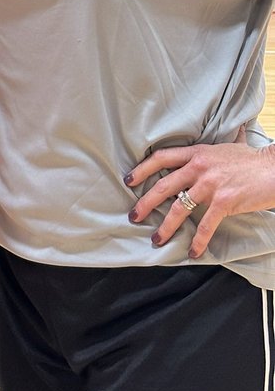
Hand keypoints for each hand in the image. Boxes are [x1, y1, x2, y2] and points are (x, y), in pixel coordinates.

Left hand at [124, 131, 274, 258]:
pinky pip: (205, 224)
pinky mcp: (224, 201)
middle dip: (145, 202)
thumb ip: (211, 150)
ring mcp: (210, 185)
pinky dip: (198, 240)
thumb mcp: (225, 147)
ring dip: (166, 226)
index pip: (161, 158)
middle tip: (133, 215)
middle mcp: (199, 167)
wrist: (274, 170)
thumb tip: (212, 139)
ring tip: (156, 238)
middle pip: (163, 185)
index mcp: (197, 153)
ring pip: (179, 208)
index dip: (142, 169)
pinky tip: (193, 251)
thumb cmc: (252, 160)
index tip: (129, 180)